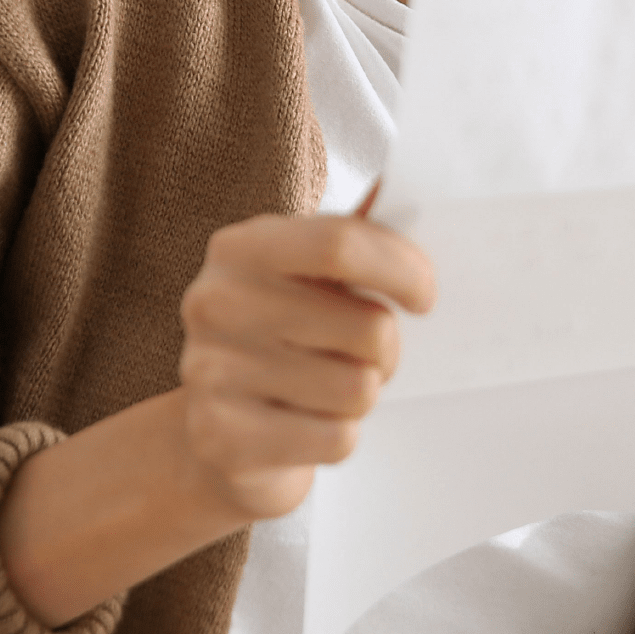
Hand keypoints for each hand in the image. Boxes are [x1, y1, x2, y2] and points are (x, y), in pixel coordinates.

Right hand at [178, 207, 435, 519]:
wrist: (221, 436)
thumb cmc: (286, 341)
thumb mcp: (307, 280)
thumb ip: (354, 241)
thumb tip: (418, 194)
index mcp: (241, 248)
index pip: (340, 243)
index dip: (402, 270)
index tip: (425, 296)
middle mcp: (216, 302)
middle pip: (367, 326)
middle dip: (387, 349)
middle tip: (366, 355)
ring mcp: (209, 370)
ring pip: (358, 388)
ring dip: (362, 396)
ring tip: (329, 389)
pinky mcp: (221, 438)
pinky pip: (337, 439)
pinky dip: (338, 437)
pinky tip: (305, 425)